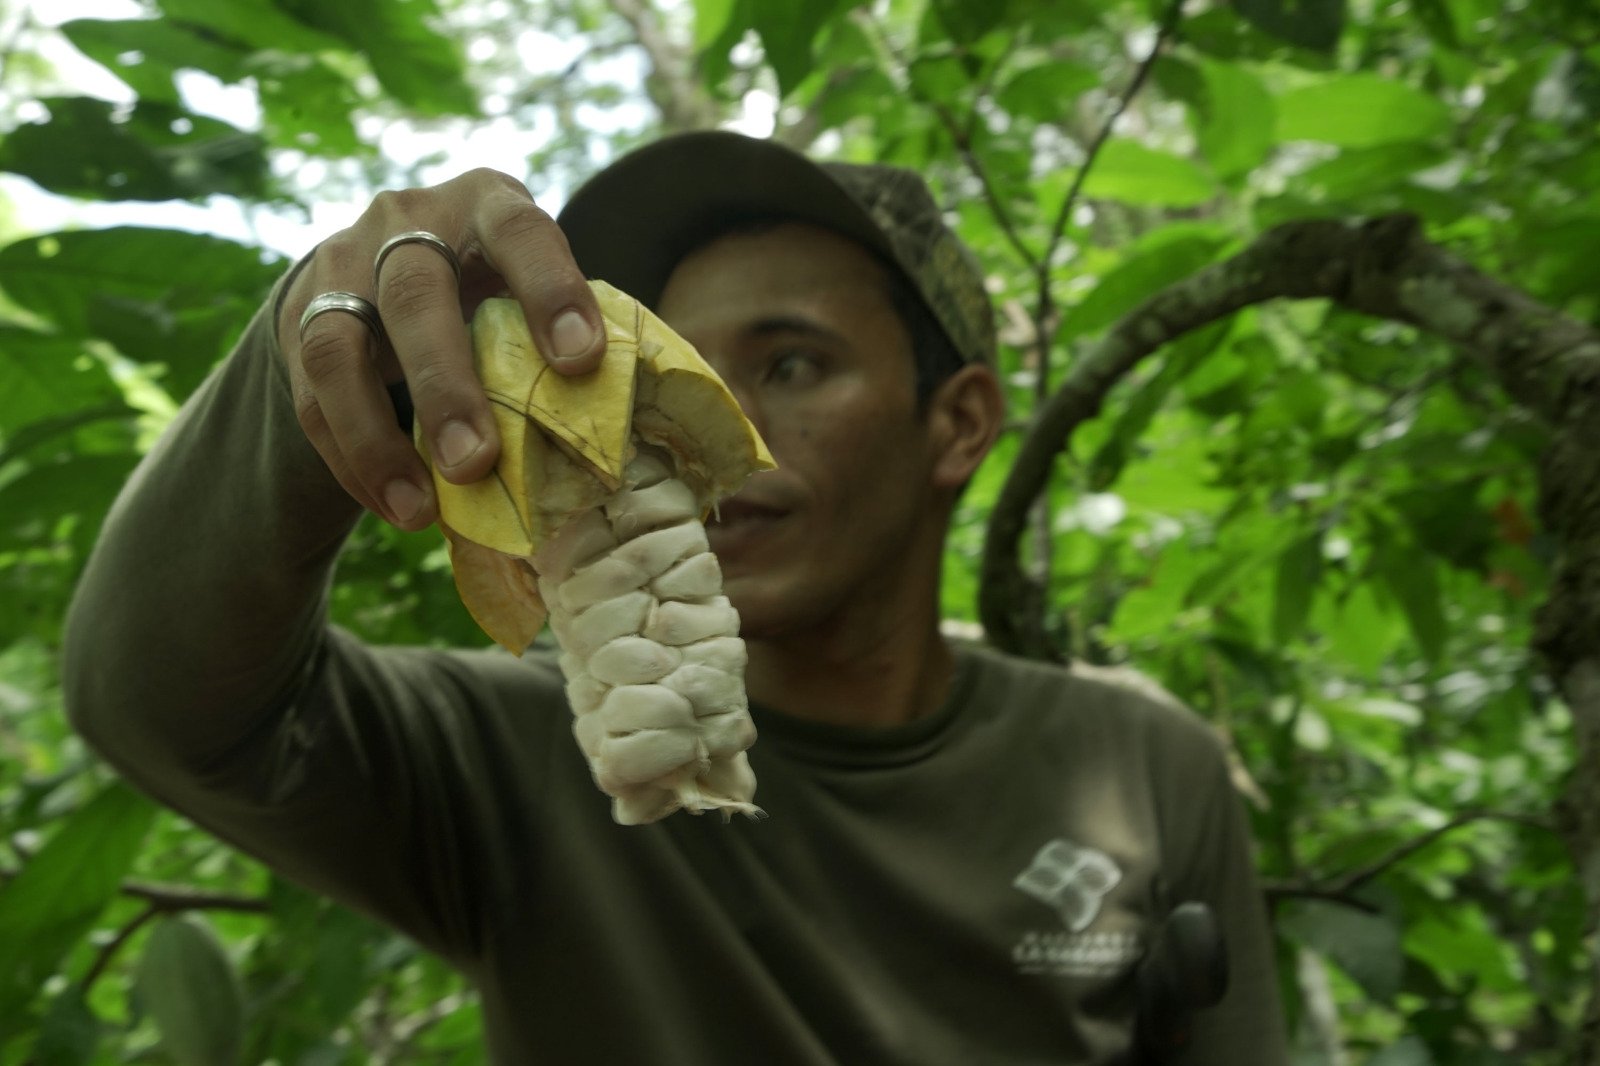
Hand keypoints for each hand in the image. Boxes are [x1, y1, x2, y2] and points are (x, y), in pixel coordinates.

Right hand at [277, 168, 605, 530]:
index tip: (581, 365)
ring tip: (423, 509)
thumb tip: (658, 423)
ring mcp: (340, 268)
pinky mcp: (297, 324)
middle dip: (448, 383)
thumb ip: (571, 334)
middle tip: (478, 462)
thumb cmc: (494, 292)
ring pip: (339, 348)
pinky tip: (398, 510)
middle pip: (415, 293)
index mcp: (486, 202)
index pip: (521, 230)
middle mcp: (404, 222)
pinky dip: (354, 461)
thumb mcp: (530, 286)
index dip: (551, 291)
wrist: (379, 270)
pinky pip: (312, 398)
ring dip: (380, 437)